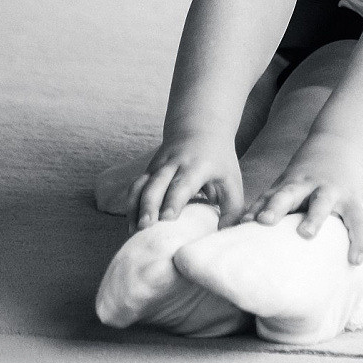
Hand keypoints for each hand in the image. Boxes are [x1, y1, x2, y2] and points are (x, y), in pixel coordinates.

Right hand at [127, 140, 242, 231]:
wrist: (200, 128)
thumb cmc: (219, 161)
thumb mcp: (232, 180)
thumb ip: (232, 208)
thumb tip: (223, 234)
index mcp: (197, 166)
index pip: (182, 184)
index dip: (173, 201)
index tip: (167, 218)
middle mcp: (173, 164)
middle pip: (156, 185)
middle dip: (148, 206)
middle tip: (144, 227)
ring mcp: (157, 167)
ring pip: (140, 185)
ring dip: (134, 208)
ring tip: (133, 232)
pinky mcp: (148, 172)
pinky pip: (135, 188)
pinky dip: (130, 206)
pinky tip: (130, 226)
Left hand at [242, 149, 362, 265]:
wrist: (344, 143)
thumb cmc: (309, 173)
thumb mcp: (288, 181)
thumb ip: (269, 201)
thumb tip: (238, 227)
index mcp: (290, 183)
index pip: (270, 195)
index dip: (257, 208)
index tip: (243, 223)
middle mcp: (308, 185)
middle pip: (289, 193)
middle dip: (276, 206)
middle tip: (264, 221)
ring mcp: (331, 191)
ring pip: (322, 203)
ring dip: (313, 217)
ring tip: (306, 234)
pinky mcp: (352, 199)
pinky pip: (357, 221)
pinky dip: (358, 240)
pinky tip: (354, 260)